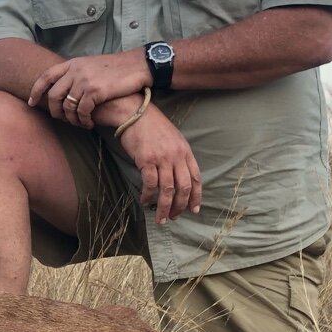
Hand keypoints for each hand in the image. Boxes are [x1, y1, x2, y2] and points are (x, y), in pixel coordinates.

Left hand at [27, 51, 149, 127]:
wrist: (137, 66)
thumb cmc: (116, 68)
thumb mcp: (91, 65)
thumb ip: (76, 73)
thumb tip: (65, 88)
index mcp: (72, 63)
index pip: (46, 77)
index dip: (36, 91)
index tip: (31, 102)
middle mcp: (75, 70)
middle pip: (53, 95)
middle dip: (55, 111)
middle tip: (62, 120)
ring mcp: (85, 80)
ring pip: (67, 106)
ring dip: (72, 119)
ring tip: (80, 123)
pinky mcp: (95, 90)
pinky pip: (81, 111)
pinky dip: (83, 121)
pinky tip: (89, 123)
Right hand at [114, 105, 201, 224]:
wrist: (135, 113)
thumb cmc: (152, 126)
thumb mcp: (173, 139)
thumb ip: (178, 156)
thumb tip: (178, 177)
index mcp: (185, 151)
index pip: (196, 178)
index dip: (196, 196)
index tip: (194, 210)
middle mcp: (177, 156)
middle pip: (184, 188)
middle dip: (180, 206)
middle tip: (174, 217)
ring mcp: (162, 158)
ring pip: (168, 190)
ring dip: (164, 207)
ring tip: (161, 218)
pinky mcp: (146, 160)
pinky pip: (150, 184)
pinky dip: (148, 196)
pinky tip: (145, 201)